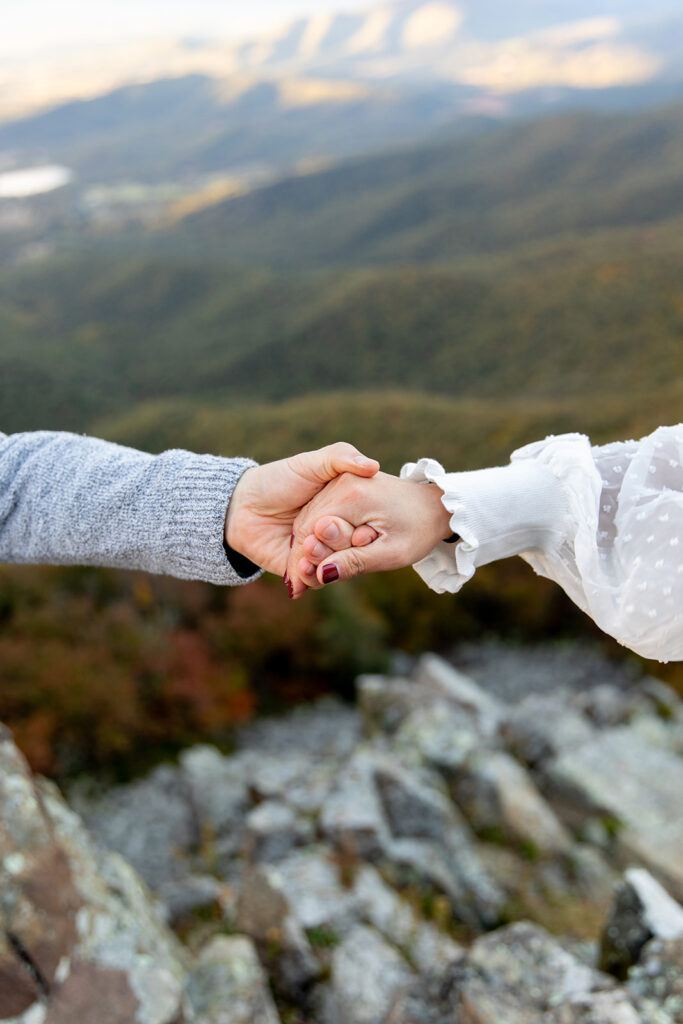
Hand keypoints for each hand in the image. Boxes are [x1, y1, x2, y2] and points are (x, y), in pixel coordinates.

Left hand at [224, 443, 378, 581]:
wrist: (241, 507)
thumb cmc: (278, 479)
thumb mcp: (311, 463)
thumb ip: (341, 457)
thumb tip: (373, 467)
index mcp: (346, 508)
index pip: (368, 524)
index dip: (367, 528)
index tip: (364, 527)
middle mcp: (336, 533)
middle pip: (354, 548)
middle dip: (342, 543)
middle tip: (324, 531)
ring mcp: (320, 553)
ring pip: (336, 567)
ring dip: (325, 561)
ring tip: (308, 548)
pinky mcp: (303, 570)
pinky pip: (315, 581)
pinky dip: (311, 576)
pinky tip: (301, 564)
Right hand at [286, 471, 452, 597]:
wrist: (435, 505)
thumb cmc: (419, 530)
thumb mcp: (392, 553)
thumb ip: (356, 562)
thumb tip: (322, 574)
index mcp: (353, 495)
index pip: (311, 532)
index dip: (303, 561)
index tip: (301, 588)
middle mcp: (342, 482)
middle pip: (307, 523)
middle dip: (303, 555)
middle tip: (303, 586)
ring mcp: (342, 479)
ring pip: (310, 516)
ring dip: (308, 545)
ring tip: (310, 574)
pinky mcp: (344, 482)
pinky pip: (321, 510)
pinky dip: (318, 533)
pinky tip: (322, 555)